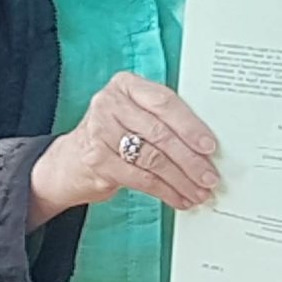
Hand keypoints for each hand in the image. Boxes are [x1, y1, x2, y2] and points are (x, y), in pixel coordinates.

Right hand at [32, 72, 220, 217]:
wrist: (71, 160)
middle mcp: (110, 103)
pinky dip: (165, 191)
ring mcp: (100, 131)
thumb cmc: (113, 134)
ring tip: (198, 191)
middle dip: (190, 159)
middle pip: (161, 133)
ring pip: (153, 158)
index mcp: (126, 85)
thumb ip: (163, 119)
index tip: (209, 146)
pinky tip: (178, 197)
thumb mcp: (135, 115)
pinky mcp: (97, 160)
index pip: (165, 102)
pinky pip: (141, 178)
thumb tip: (204, 146)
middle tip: (209, 175)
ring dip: (181, 179)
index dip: (191, 126)